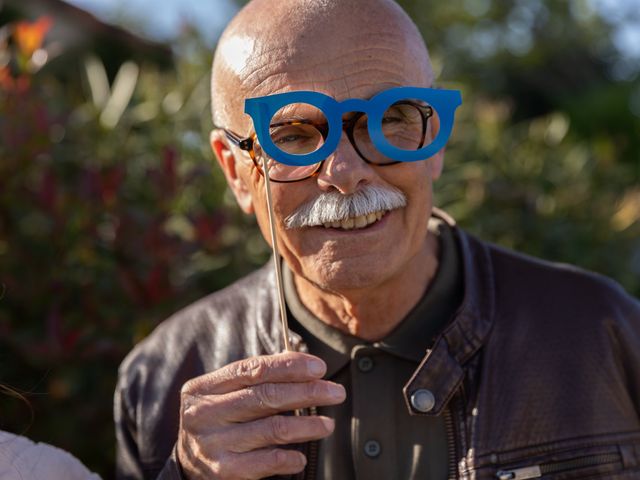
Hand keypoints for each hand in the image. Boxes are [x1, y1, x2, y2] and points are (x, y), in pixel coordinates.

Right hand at [177, 352, 345, 478]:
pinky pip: (266, 462)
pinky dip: (289, 458)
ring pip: (271, 429)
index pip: (253, 369)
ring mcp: (213, 443)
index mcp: (204, 388)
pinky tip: (301, 456)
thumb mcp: (224, 394)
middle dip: (307, 392)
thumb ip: (256, 379)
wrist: (187, 464)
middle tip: (335, 393)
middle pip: (265, 396)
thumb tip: (303, 366)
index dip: (289, 366)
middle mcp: (205, 413)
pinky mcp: (223, 471)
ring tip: (328, 425)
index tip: (319, 367)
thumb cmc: (217, 420)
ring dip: (306, 426)